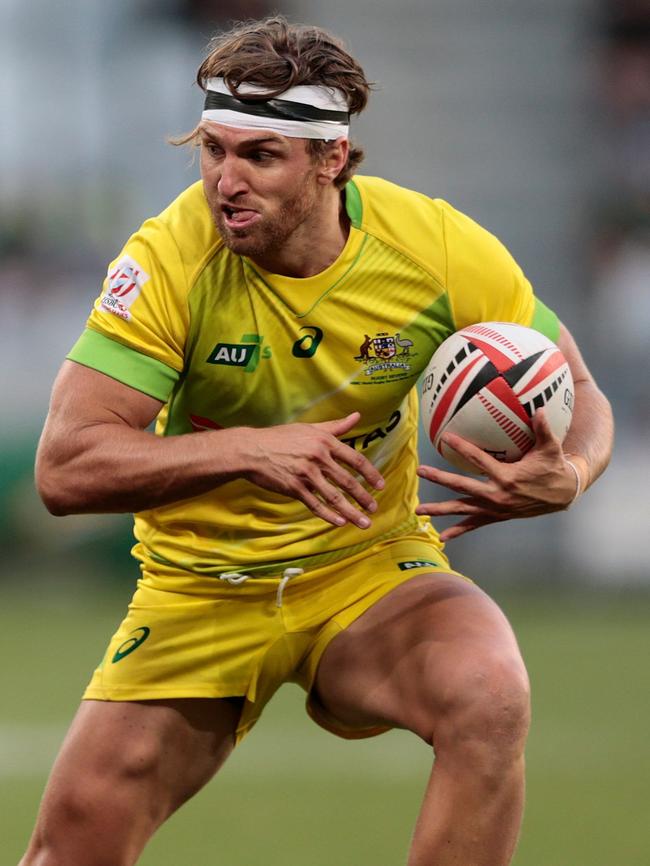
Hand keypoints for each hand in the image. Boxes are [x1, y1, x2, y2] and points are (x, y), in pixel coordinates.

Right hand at [239, 412, 384, 528]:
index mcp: (325, 442)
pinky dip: (329, 515)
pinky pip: (315, 505)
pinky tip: (340, 523)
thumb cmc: (281, 437)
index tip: (380, 485)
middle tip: (374, 508)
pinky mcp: (294, 488)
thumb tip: (357, 416)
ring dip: (352, 512)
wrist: (252, 450)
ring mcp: (306, 474)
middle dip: (364, 497)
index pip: (355, 460)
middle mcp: (318, 458)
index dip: (371, 474)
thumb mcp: (310, 428)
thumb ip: (336, 426)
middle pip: (348, 481)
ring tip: (364, 523)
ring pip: (334, 497)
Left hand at [415, 411, 581, 540]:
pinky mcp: (497, 516)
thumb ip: (543, 428)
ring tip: (419, 510)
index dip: (462, 447)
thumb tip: (538, 408)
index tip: (446, 437)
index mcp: (507, 477)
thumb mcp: (551, 447)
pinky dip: (458, 530)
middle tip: (421, 471)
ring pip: (463, 509)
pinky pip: (474, 524)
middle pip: (462, 486)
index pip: (478, 460)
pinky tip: (441, 536)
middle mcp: (497, 495)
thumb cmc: (554, 466)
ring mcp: (495, 509)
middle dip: (439, 478)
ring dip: (440, 510)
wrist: (563, 494)